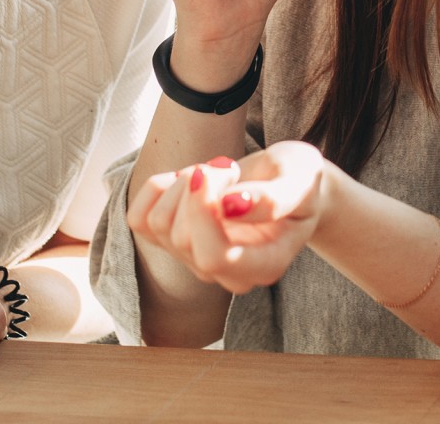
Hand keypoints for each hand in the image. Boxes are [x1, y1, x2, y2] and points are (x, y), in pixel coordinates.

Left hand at [126, 140, 332, 293]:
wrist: (286, 182)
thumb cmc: (299, 180)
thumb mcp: (301, 179)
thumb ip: (273, 198)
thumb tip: (231, 206)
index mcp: (264, 267)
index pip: (213, 257)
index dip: (203, 211)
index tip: (220, 169)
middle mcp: (226, 274)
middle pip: (182, 238)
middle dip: (198, 187)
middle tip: (228, 166)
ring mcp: (195, 260)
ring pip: (158, 224)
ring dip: (181, 183)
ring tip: (215, 172)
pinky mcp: (172, 240)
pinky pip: (138, 218)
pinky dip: (156, 188)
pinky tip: (187, 179)